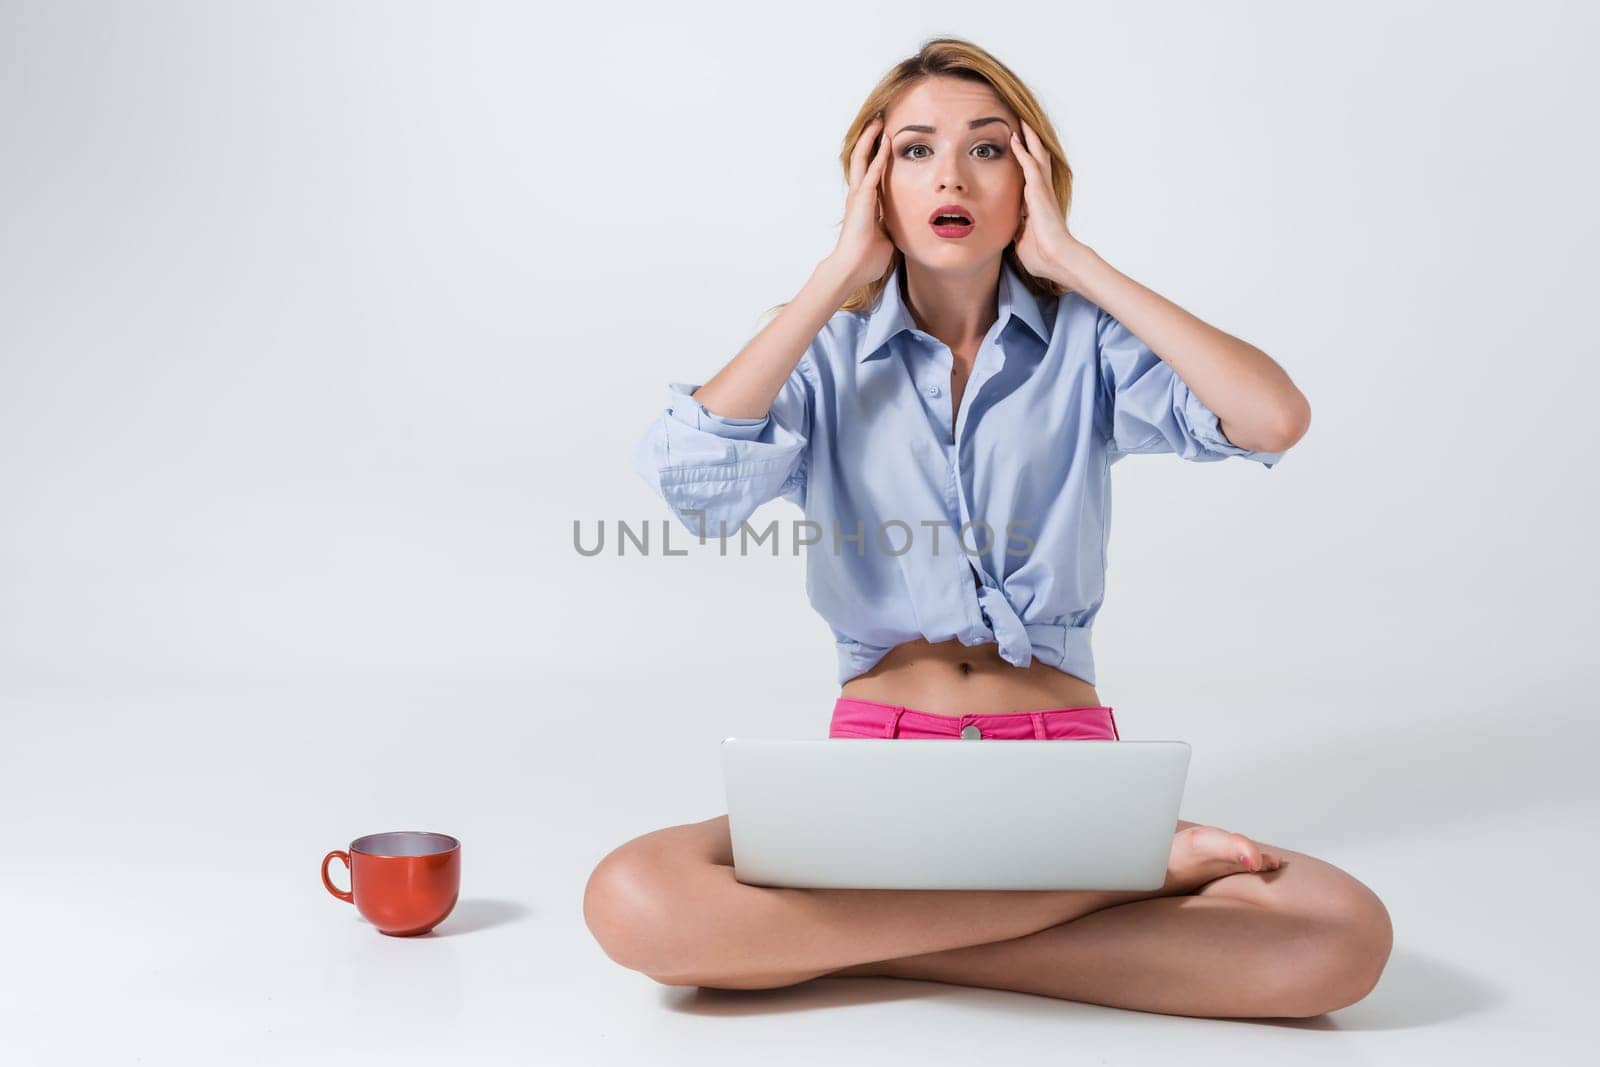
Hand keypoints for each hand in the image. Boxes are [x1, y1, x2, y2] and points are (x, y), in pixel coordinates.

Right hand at [825, 115, 895, 291]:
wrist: (852, 269)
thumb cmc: (867, 260)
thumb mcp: (887, 239)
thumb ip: (893, 227)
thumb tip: (907, 227)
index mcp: (865, 205)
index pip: (871, 175)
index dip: (877, 158)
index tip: (886, 145)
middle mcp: (859, 196)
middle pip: (862, 160)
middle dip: (870, 141)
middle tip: (879, 123)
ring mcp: (858, 196)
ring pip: (862, 159)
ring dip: (870, 140)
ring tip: (878, 122)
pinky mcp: (861, 199)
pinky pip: (871, 171)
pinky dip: (879, 155)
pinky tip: (886, 140)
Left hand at [1010, 119, 1084, 282]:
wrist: (1057, 259)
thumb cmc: (1042, 256)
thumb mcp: (1021, 241)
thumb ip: (1016, 232)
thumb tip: (1007, 233)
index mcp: (1037, 204)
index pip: (1029, 177)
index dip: (1024, 162)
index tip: (1016, 151)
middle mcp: (1042, 192)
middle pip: (1037, 160)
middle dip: (1030, 142)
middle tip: (1023, 124)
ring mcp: (1042, 190)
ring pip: (1036, 156)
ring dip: (1029, 138)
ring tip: (1022, 120)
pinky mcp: (1039, 190)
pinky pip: (1029, 164)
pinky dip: (1022, 150)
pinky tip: (1014, 137)